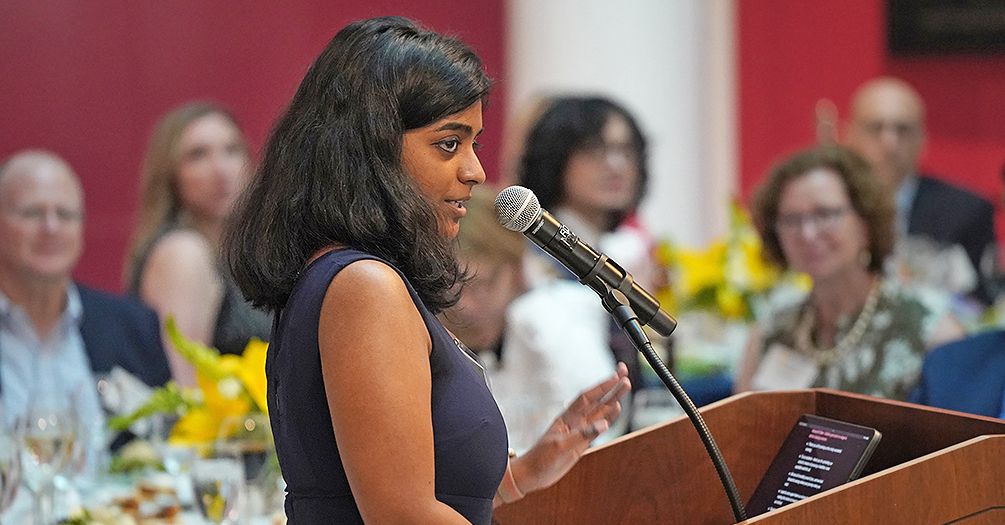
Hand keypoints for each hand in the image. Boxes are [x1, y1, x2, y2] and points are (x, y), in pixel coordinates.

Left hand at [510, 363, 630, 494]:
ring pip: (600, 411)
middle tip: (624, 372)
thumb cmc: (541, 458)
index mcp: (566, 417)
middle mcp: (575, 421)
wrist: (532, 474)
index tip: (615, 376)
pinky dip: (608, 417)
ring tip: (626, 385)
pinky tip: (617, 408)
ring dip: (613, 398)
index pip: (586, 398)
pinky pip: (598, 427)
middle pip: (596, 400)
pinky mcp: (582, 442)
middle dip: (611, 386)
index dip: (601, 387)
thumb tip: (603, 424)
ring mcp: (579, 431)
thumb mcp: (560, 446)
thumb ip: (582, 435)